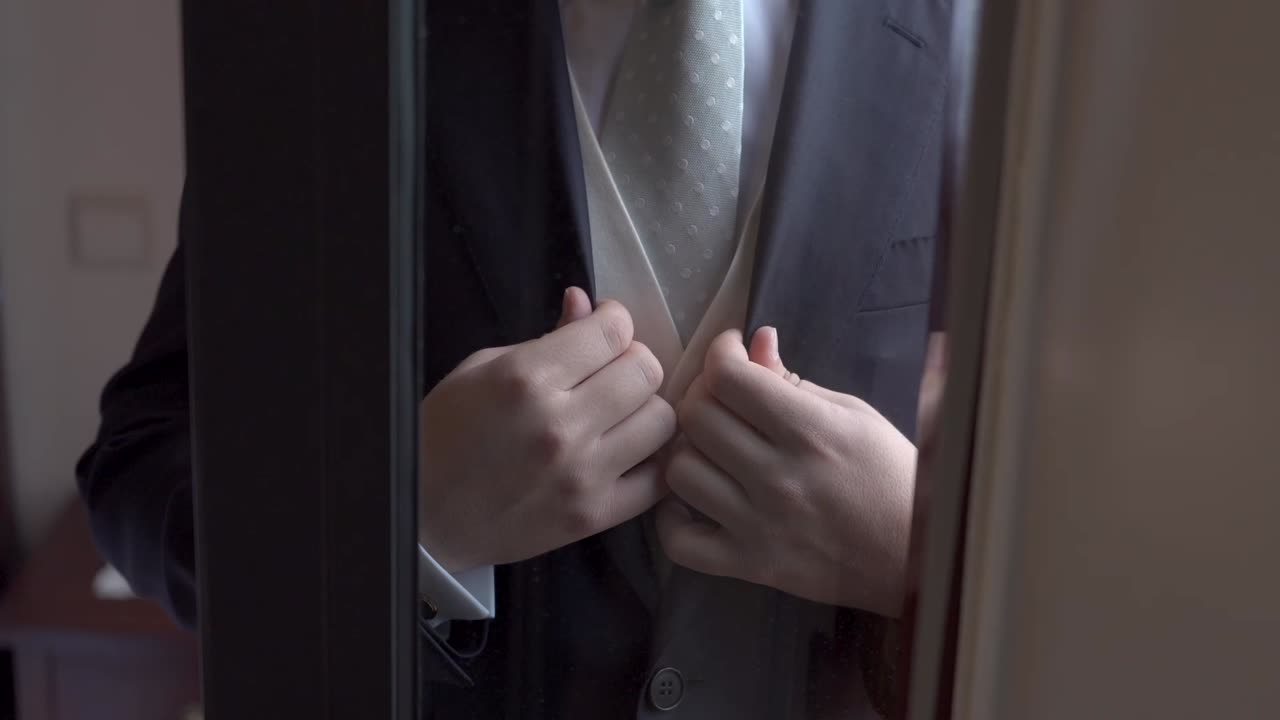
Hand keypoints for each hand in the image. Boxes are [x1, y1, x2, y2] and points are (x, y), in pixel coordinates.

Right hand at [419, 288, 676, 572]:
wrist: (424, 519)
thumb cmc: (445, 436)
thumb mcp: (480, 370)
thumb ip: (543, 336)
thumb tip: (584, 303)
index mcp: (527, 378)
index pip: (613, 330)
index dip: (612, 320)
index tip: (601, 329)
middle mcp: (561, 424)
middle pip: (645, 371)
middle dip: (631, 360)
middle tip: (610, 370)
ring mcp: (583, 474)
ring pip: (662, 420)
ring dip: (644, 409)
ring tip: (619, 413)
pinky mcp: (595, 515)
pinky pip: (659, 478)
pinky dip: (652, 460)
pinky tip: (628, 452)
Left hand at [657, 327, 915, 616]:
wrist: (916, 556)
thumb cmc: (890, 475)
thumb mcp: (854, 415)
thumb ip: (795, 380)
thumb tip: (755, 342)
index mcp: (810, 431)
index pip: (729, 378)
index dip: (721, 353)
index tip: (732, 354)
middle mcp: (778, 477)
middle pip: (696, 418)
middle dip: (701, 393)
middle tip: (720, 397)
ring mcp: (759, 525)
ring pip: (680, 472)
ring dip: (687, 451)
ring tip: (708, 447)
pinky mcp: (749, 565)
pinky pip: (680, 543)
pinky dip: (673, 518)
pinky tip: (691, 500)